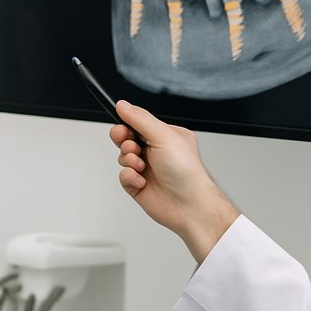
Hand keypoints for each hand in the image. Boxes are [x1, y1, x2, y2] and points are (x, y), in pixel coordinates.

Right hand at [111, 100, 240, 262]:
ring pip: (123, 157)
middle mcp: (156, 151)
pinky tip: (140, 180)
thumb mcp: (163, 136)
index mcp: (166, 136)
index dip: (127, 125)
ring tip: (141, 166)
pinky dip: (129, 177)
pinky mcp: (138, 185)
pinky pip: (122, 175)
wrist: (188, 205)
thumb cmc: (186, 172)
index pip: (139, 124)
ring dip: (129, 160)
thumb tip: (123, 105)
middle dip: (125, 142)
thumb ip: (140, 119)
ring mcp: (147, 168)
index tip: (122, 128)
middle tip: (130, 146)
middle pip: (127, 139)